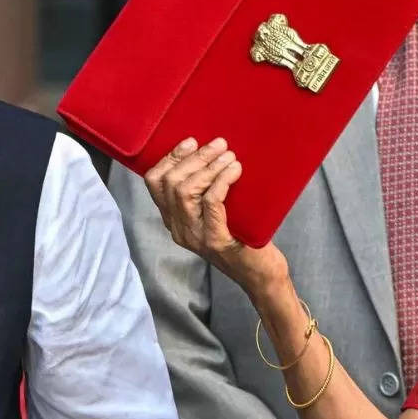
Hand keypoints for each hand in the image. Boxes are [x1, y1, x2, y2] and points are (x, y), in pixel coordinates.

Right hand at [144, 137, 286, 295]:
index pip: (155, 184)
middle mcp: (179, 229)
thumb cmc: (245, 239)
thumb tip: (215, 154)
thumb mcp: (220, 213)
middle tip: (219, 144)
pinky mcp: (216, 240)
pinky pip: (210, 203)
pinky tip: (235, 171)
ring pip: (185, 191)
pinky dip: (222, 181)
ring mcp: (195, 236)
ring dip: (209, 167)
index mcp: (175, 220)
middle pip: (170, 183)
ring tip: (229, 156)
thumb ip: (208, 192)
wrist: (261, 276)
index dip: (171, 158)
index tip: (191, 142)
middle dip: (195, 158)